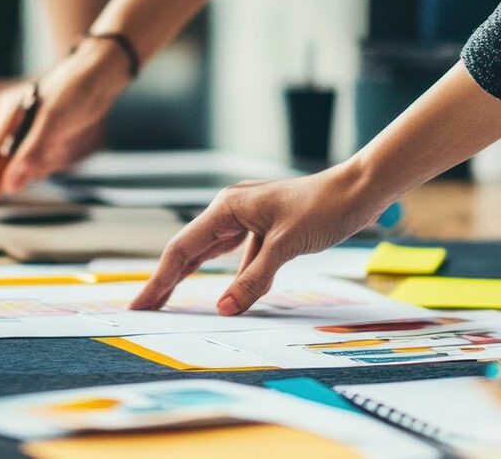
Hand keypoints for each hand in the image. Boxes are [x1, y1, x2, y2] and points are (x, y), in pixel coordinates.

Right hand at [0, 38, 129, 205]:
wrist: (101, 72)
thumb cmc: (76, 91)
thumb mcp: (54, 123)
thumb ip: (31, 155)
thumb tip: (9, 186)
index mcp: (7, 112)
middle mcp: (12, 119)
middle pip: (1, 159)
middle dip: (10, 174)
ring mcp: (27, 125)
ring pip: (24, 160)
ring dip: (42, 163)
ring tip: (63, 141)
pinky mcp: (43, 130)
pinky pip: (40, 154)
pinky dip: (51, 158)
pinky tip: (65, 145)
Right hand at [130, 162, 396, 314]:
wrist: (359, 190)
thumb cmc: (324, 208)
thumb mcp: (285, 247)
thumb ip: (252, 280)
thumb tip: (223, 308)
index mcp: (227, 207)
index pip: (182, 249)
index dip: (159, 280)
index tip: (142, 305)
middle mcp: (231, 210)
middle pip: (189, 250)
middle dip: (166, 280)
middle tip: (144, 309)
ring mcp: (248, 218)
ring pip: (210, 252)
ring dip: (190, 276)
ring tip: (168, 301)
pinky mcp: (265, 227)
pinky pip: (236, 255)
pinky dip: (226, 275)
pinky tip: (224, 292)